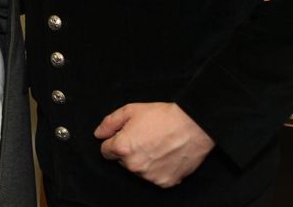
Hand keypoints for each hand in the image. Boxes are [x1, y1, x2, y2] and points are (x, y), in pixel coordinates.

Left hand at [94, 102, 214, 188]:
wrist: (193, 126)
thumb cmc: (162, 117)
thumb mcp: (130, 110)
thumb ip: (110, 123)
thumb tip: (99, 134)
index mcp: (123, 148)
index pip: (105, 151)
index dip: (114, 141)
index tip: (125, 136)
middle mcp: (134, 165)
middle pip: (122, 161)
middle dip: (128, 151)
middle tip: (144, 137)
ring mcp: (150, 176)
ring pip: (138, 169)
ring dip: (143, 160)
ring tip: (157, 145)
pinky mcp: (165, 182)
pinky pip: (155, 176)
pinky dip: (158, 168)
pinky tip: (166, 154)